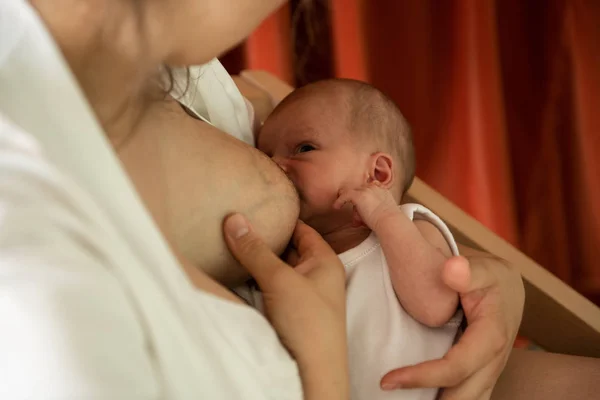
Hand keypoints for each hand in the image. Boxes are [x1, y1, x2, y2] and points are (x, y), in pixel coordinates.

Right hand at [223, 213, 348, 398]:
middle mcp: (315, 276)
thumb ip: (256, 250)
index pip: (301, 229)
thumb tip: (234, 219)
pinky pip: (269, 288)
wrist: (312, 374)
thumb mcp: (280, 280)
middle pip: (287, 249)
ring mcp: (301, 296)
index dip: (280, 217)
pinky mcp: (287, 313)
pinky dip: (255, 279)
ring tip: (230, 242)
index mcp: (324, 261)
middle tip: (236, 222)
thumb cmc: (307, 323)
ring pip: (276, 269)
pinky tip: (236, 273)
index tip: (256, 204)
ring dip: (257, 260)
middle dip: (264, 238)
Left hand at [333, 182, 397, 229]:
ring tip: (350, 213)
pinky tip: (336, 207)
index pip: (369, 187)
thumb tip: (365, 216)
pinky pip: (345, 195)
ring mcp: (365, 190)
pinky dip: (340, 201)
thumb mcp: (384, 211)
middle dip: (358, 204)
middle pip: (359, 191)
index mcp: (381, 190)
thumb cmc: (388, 221)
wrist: (389, 221)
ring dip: (351, 205)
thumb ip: (376, 208)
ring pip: (352, 194)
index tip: (361, 204)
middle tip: (359, 217)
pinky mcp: (358, 196)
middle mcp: (373, 187)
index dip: (363, 195)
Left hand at [380, 251, 524, 399]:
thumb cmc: (491, 277)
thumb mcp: (482, 269)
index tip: (387, 380)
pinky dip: (442, 399)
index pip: (455, 367)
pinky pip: (465, 397)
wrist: (507, 287)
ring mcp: (488, 373)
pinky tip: (420, 398)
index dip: (422, 377)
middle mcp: (492, 363)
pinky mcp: (479, 376)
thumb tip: (452, 268)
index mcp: (491, 338)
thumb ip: (467, 270)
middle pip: (461, 397)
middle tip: (388, 391)